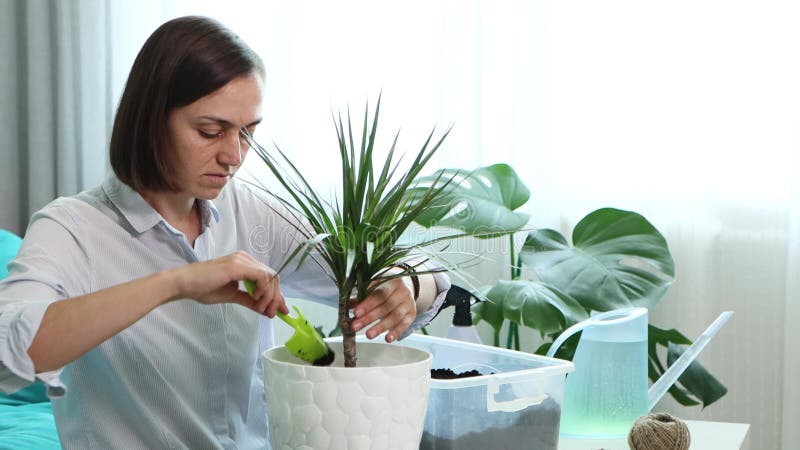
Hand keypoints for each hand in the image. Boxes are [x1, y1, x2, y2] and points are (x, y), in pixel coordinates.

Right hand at [169, 251, 287, 316]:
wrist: (184, 284)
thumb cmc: (203, 288)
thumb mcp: (232, 296)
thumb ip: (250, 300)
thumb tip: (265, 309)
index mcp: (244, 264)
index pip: (269, 277)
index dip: (277, 294)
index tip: (281, 310)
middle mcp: (245, 259)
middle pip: (273, 276)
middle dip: (276, 297)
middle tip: (273, 313)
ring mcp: (242, 260)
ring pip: (270, 276)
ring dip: (270, 296)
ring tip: (263, 310)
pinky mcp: (237, 265)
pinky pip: (261, 276)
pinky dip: (264, 290)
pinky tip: (257, 301)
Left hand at [351, 276, 416, 341]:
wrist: (404, 287)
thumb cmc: (383, 288)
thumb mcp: (372, 287)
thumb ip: (360, 296)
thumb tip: (346, 305)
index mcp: (390, 280)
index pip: (378, 293)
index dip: (367, 304)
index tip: (356, 313)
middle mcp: (402, 290)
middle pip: (385, 305)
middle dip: (369, 317)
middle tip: (356, 327)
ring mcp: (409, 302)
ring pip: (395, 316)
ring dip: (381, 327)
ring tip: (368, 335)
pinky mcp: (412, 313)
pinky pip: (405, 323)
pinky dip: (396, 332)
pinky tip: (387, 339)